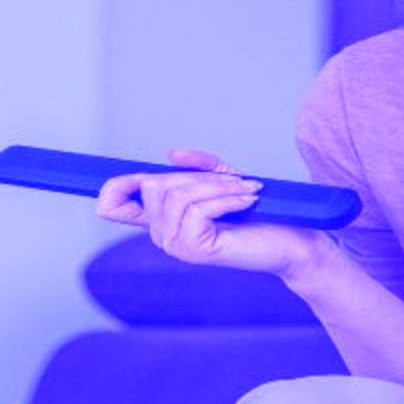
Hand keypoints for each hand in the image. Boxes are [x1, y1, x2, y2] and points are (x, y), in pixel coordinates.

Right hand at [96, 148, 330, 278]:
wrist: (291, 242)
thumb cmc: (258, 214)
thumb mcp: (223, 179)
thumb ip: (196, 166)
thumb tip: (170, 153)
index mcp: (163, 219)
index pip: (113, 206)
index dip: (114, 187)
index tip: (141, 176)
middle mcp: (162, 235)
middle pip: (154, 186)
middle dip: (196, 176)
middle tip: (234, 180)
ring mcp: (176, 245)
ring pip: (179, 195)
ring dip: (217, 185)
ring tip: (246, 189)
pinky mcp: (194, 250)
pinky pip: (198, 209)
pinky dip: (226, 198)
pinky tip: (248, 199)